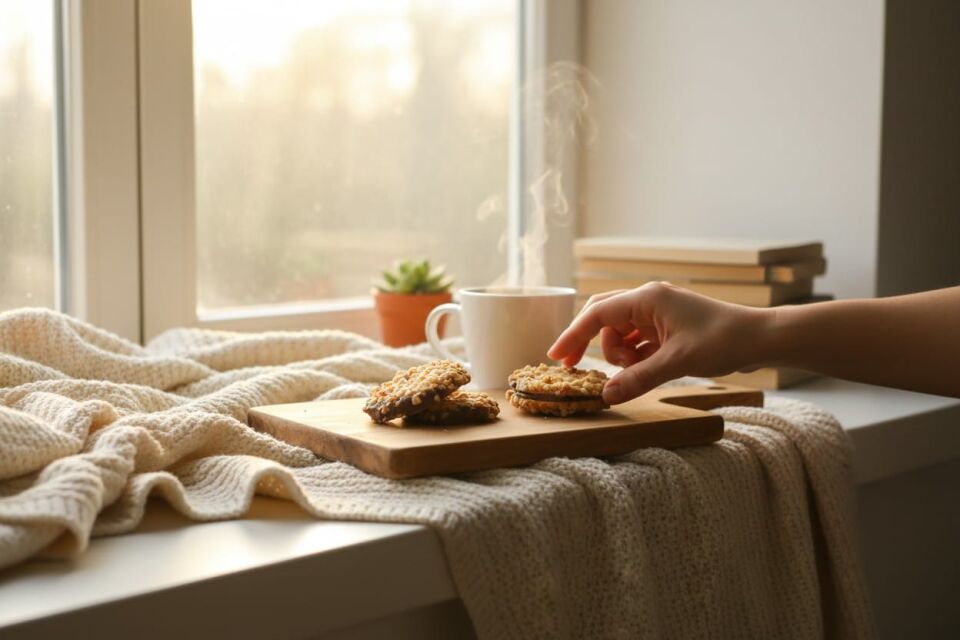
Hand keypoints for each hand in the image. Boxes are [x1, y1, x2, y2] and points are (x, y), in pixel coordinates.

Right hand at [548, 282, 767, 404]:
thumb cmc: (722, 341)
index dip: (573, 335)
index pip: (597, 314)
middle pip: (603, 318)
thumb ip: (639, 378)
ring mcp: (657, 314)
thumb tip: (606, 396)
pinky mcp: (666, 328)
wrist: (759, 339)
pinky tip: (645, 370)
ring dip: (620, 355)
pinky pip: (637, 341)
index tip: (555, 356)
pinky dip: (634, 358)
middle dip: (587, 342)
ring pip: (620, 334)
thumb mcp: (677, 362)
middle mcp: (648, 301)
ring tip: (637, 371)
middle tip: (572, 367)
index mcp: (647, 299)